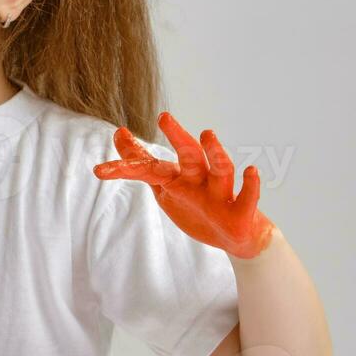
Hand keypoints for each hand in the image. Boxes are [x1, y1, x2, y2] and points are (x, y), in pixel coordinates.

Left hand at [92, 112, 275, 259]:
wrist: (235, 237)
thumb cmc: (198, 208)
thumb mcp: (165, 187)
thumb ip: (142, 162)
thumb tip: (119, 133)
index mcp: (179, 178)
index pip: (150, 167)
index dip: (127, 164)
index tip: (104, 159)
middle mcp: (199, 180)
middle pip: (189, 156)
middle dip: (177, 138)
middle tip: (164, 118)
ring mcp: (220, 194)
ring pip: (220, 170)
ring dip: (215, 153)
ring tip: (207, 134)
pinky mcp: (241, 212)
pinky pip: (247, 198)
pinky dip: (251, 185)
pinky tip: (252, 171)